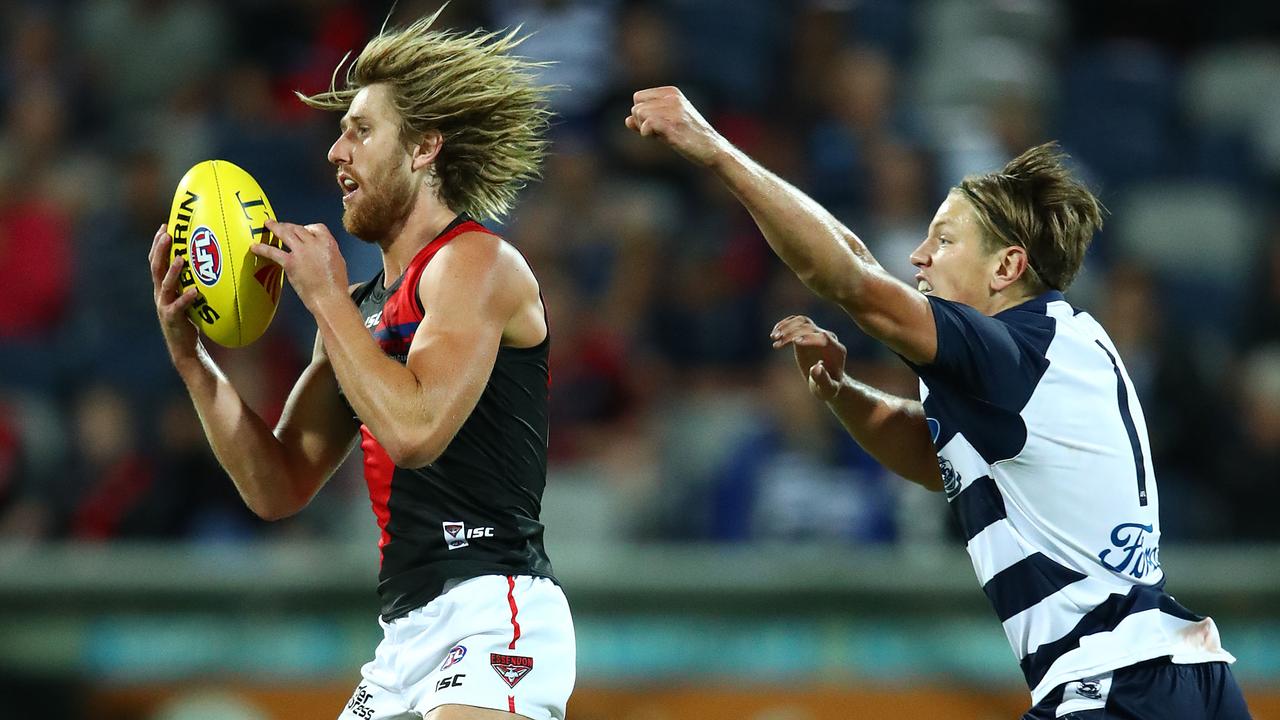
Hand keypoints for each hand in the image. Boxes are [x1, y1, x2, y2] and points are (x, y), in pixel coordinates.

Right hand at [149, 224, 199, 357]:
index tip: (165, 226)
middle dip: (160, 250)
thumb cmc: (191, 319)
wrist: (184, 347)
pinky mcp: (172, 319)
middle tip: (168, 234)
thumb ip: (194, 281)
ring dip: (173, 270)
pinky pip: (179, 306)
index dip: (158, 244)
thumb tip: (214, 262)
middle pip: (156, 267)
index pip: (156, 261)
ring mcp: (164, 306)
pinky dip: (186, 297)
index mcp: (163, 286)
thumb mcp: (190, 296)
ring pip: (165, 284)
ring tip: (181, 258)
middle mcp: (160, 294)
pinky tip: (195, 291)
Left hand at [251, 220, 348, 311]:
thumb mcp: (339, 262)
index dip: (307, 227)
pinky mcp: (290, 262)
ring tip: (268, 225)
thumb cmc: (336, 285)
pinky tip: (255, 247)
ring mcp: (301, 252)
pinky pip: (273, 252)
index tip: (303, 230)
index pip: (316, 227)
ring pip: (285, 233)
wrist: (330, 297)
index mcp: (328, 243)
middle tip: (282, 226)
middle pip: (298, 228)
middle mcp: (314, 244)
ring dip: (275, 228)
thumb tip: (320, 252)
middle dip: (289, 226)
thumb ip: (327, 253)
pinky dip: (262, 248)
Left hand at [625, 86, 727, 166]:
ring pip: (639, 114)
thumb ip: (646, 121)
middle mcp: (672, 98)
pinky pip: (646, 125)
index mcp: (671, 92)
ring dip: (645, 129)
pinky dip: (647, 134)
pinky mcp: (672, 124)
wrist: (712, 149)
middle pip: (636, 106)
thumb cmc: (689, 138)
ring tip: (663, 136)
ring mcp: (672, 110)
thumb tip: (626, 121)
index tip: (656, 124)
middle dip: (641, 121)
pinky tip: (661, 139)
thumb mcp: (666, 125)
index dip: (641, 113)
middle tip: (659, 132)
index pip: (638, 97)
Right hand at [770, 315, 846, 400]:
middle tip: (777, 342)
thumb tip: (815, 368)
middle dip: (793, 332)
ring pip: (802, 321)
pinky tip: (774, 334)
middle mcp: (828, 339)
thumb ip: (823, 380)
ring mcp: (817, 335)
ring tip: (774, 337)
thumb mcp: (827, 389)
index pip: (824, 337)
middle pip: (810, 327)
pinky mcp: (807, 335)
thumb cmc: (828, 388)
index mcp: (837, 350)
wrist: (827, 383)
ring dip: (787, 326)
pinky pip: (796, 323)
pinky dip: (785, 325)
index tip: (795, 342)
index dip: (810, 337)